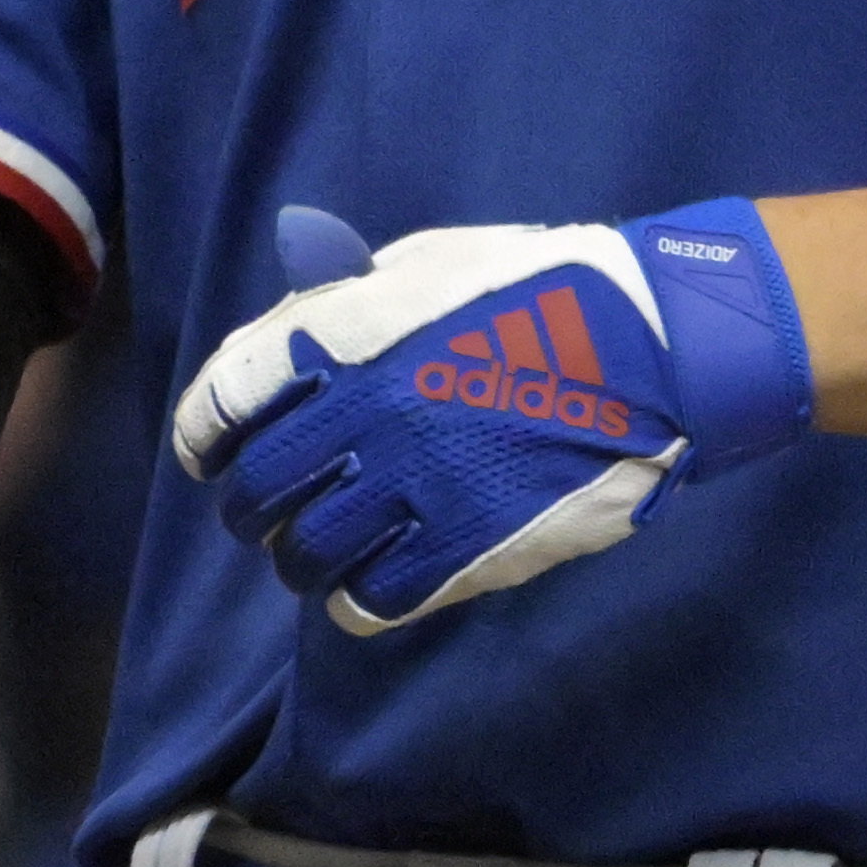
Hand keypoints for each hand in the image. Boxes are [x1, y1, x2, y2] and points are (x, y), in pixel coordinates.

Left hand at [169, 201, 813, 634]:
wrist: (661, 350)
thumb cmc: (547, 292)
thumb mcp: (430, 266)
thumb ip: (345, 305)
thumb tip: (281, 340)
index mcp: (351, 337)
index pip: (227, 399)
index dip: (205, 434)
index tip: (209, 452)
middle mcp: (370, 415)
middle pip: (257, 490)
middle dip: (248, 505)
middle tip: (263, 509)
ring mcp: (419, 488)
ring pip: (305, 557)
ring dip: (297, 558)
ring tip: (312, 550)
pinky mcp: (469, 550)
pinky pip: (372, 601)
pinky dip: (353, 600)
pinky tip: (365, 583)